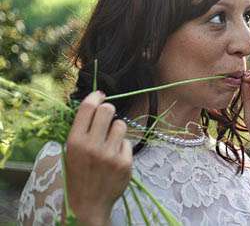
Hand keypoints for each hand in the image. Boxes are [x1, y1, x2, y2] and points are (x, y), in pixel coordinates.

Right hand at [64, 91, 131, 224]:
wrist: (87, 204)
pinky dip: (122, 147)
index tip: (100, 95)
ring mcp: (110, 154)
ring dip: (116, 130)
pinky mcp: (125, 162)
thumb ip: (82, 131)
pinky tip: (114, 159)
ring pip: (121, 124)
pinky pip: (127, 142)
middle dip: (108, 111)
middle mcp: (92, 146)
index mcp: (75, 142)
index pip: (88, 108)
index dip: (95, 97)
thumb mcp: (71, 152)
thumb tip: (96, 105)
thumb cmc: (78, 175)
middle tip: (106, 118)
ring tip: (109, 142)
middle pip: (108, 110)